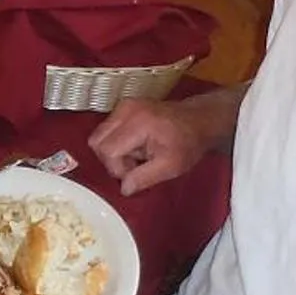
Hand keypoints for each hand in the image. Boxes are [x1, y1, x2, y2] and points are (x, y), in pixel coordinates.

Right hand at [89, 97, 204, 196]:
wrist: (198, 121)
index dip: (118, 168)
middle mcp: (126, 110)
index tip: (136, 173)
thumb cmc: (188, 143)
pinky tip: (135, 146)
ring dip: (113, 152)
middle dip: (111, 160)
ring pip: (98, 136)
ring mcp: (123, 106)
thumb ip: (145, 178)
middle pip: (97, 142)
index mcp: (138, 123)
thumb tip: (124, 189)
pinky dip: (115, 143)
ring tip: (136, 155)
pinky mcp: (123, 107)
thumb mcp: (171, 167)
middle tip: (134, 165)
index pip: (107, 150)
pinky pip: (106, 129)